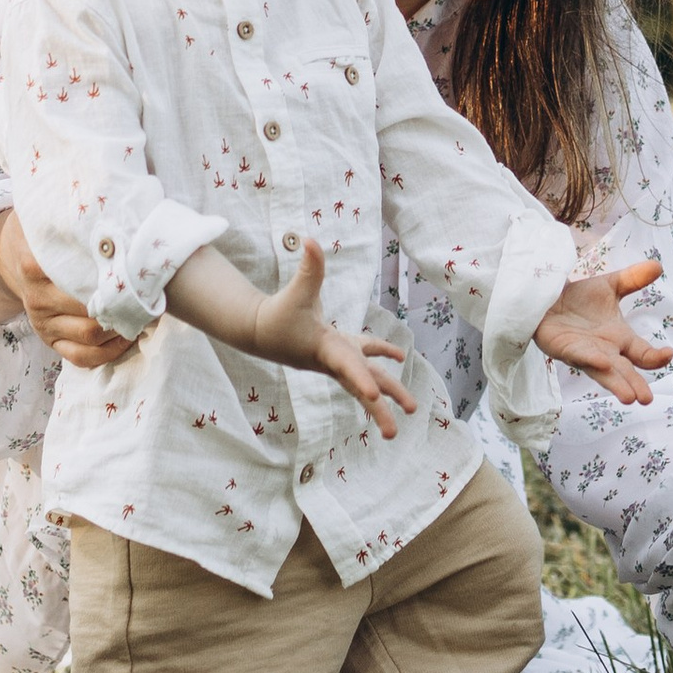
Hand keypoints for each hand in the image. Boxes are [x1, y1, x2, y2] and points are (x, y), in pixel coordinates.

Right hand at [0, 207, 138, 369]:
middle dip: (125, 307)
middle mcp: (37, 297)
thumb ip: (75, 219)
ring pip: (90, 337)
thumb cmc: (48, 233)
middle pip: (90, 312)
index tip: (140, 274)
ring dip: (121, 329)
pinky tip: (126, 337)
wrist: (15, 254)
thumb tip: (116, 212)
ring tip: (143, 314)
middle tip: (150, 296)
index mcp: (35, 266)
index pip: (77, 280)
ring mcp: (42, 321)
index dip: (114, 280)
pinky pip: (81, 357)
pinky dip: (108, 353)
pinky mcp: (49, 339)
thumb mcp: (53, 218)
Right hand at [253, 244, 416, 441]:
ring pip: (368, 377)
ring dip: (389, 392)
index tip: (375, 397)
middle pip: (362, 385)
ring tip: (411, 410)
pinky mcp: (339, 351)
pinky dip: (382, 356)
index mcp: (326, 350)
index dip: (361, 380)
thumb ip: (309, 268)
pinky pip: (365, 358)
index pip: (346, 367)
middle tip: (394, 432)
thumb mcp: (295, 291)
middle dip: (380, 407)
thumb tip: (311, 240)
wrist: (262, 330)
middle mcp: (335, 360)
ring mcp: (339, 359)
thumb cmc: (279, 314)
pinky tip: (400, 357)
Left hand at [535, 258, 672, 409]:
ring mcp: (584, 352)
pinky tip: (603, 363)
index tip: (669, 354)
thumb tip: (658, 265)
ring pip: (602, 371)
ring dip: (615, 384)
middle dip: (635, 384)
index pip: (641, 353)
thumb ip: (633, 279)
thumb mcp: (610, 285)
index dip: (655, 357)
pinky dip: (590, 360)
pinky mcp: (563, 348)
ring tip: (629, 397)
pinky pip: (578, 356)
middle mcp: (605, 350)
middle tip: (647, 398)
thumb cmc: (579, 297)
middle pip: (624, 371)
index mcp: (619, 338)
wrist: (546, 294)